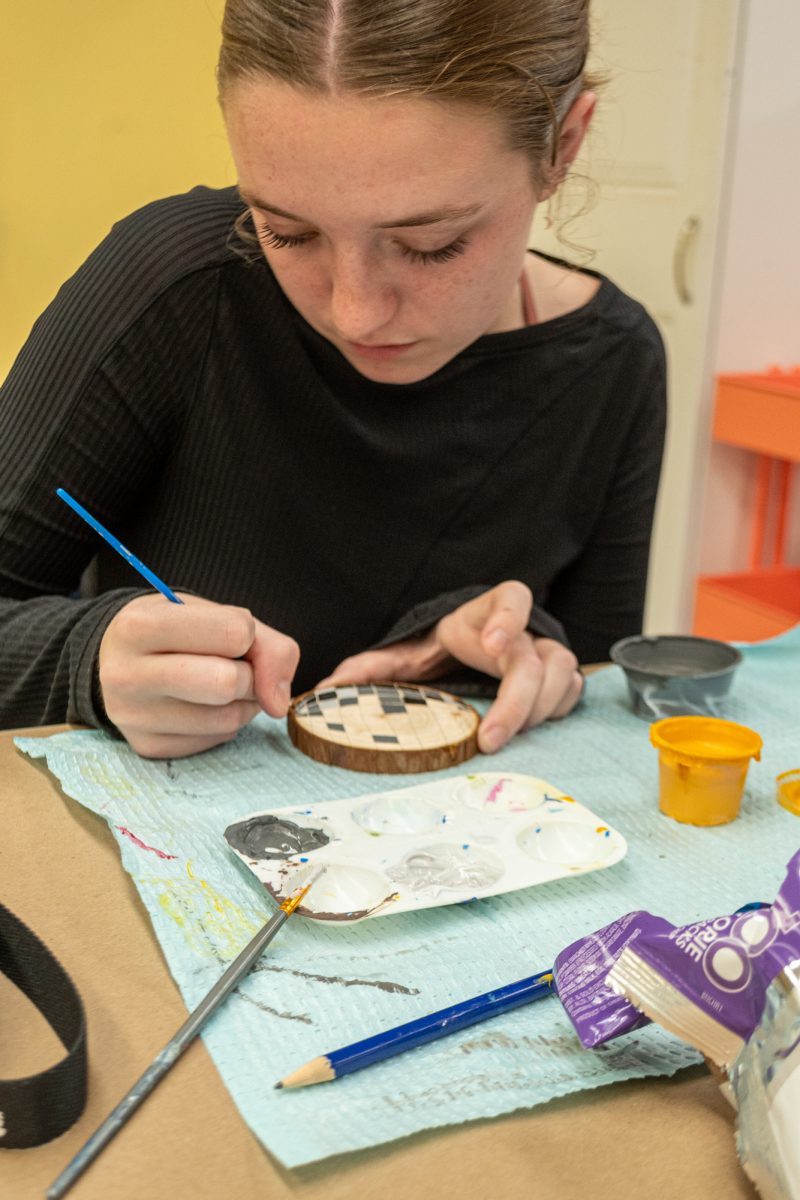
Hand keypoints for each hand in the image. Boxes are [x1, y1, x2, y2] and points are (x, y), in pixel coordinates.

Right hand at [98, 593, 299, 757]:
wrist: (119, 656)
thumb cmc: (176, 630)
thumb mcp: (216, 614)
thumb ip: (268, 646)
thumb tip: (278, 705)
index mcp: (140, 626)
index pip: (234, 633)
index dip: (247, 635)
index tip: (232, 637)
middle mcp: (126, 674)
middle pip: (227, 683)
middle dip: (247, 675)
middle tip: (235, 667)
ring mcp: (132, 716)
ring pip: (226, 719)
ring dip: (242, 702)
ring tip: (221, 685)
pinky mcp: (147, 746)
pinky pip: (216, 739)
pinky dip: (225, 722)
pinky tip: (205, 705)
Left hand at [317, 581, 582, 752]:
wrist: (478, 645)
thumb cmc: (443, 646)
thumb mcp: (410, 651)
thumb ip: (373, 665)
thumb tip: (329, 686)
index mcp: (485, 612)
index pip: (511, 598)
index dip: (508, 618)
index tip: (492, 643)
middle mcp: (524, 629)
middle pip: (535, 657)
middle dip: (517, 700)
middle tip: (490, 737)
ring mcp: (546, 649)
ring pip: (561, 675)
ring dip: (538, 711)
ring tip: (505, 736)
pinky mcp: (559, 673)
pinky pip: (571, 692)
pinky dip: (555, 710)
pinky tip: (532, 726)